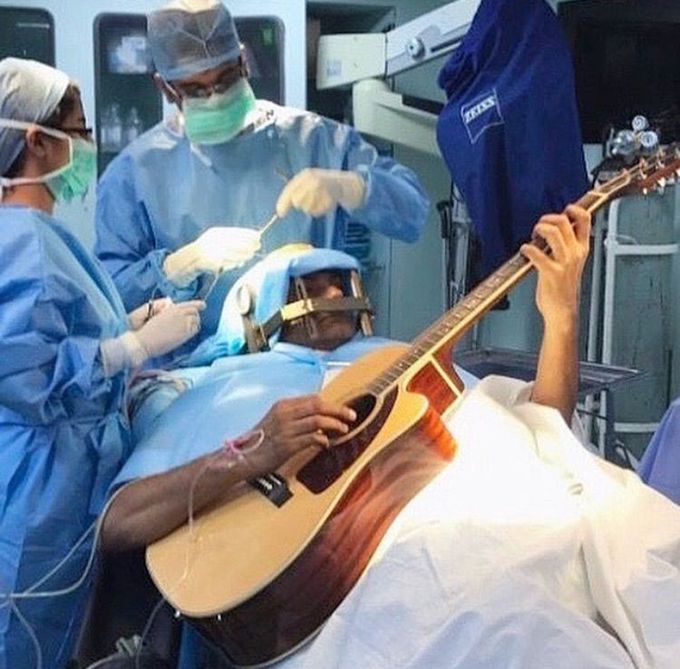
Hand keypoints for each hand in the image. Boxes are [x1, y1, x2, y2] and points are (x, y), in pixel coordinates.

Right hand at [133, 299, 205, 357]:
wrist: (145, 341)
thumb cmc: (147, 331)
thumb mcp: (158, 316)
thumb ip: (169, 313)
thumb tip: (177, 314)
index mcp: (171, 309)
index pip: (189, 305)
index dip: (197, 305)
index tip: (203, 305)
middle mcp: (179, 314)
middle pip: (194, 312)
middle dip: (194, 315)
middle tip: (192, 320)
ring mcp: (183, 323)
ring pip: (196, 320)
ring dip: (195, 322)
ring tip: (188, 327)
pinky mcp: (184, 332)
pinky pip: (195, 328)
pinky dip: (194, 329)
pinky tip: (188, 332)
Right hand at [163, 227, 260, 286]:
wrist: (188, 260)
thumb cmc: (208, 250)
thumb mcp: (217, 241)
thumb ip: (232, 240)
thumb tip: (251, 240)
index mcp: (215, 233)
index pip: (234, 232)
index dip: (247, 234)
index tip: (258, 236)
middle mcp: (212, 241)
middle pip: (234, 242)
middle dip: (248, 244)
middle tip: (258, 246)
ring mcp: (211, 252)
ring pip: (231, 253)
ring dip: (243, 255)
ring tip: (251, 255)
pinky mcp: (210, 262)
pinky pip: (225, 263)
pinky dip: (233, 263)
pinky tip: (240, 263)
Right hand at [241, 394, 356, 475]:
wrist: (245, 456)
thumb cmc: (262, 439)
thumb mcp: (277, 420)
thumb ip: (296, 415)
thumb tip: (320, 416)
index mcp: (283, 405)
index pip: (313, 399)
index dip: (331, 404)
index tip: (343, 409)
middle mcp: (284, 414)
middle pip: (318, 406)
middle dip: (338, 410)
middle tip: (351, 416)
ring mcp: (286, 429)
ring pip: (318, 421)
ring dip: (334, 425)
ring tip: (343, 429)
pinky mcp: (287, 445)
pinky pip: (311, 439)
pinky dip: (323, 440)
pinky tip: (327, 443)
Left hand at [275, 168, 365, 217]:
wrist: (346, 183)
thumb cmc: (323, 185)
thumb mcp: (308, 183)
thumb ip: (296, 193)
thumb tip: (280, 210)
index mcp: (305, 175)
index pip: (289, 189)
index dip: (283, 202)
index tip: (280, 214)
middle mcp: (312, 179)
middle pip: (297, 201)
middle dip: (302, 205)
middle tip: (310, 202)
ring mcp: (322, 188)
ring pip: (307, 208)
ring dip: (312, 208)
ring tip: (320, 201)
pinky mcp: (330, 197)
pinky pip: (318, 211)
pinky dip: (321, 211)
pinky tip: (326, 203)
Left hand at [520, 204, 590, 327]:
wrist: (562, 311)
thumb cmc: (563, 288)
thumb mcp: (571, 263)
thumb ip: (566, 246)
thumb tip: (554, 230)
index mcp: (582, 250)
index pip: (586, 220)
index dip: (575, 210)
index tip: (565, 209)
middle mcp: (575, 253)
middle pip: (564, 222)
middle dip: (548, 218)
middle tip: (540, 225)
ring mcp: (564, 262)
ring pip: (553, 232)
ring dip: (539, 228)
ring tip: (533, 236)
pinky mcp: (551, 272)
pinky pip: (537, 252)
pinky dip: (527, 248)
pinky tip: (524, 251)